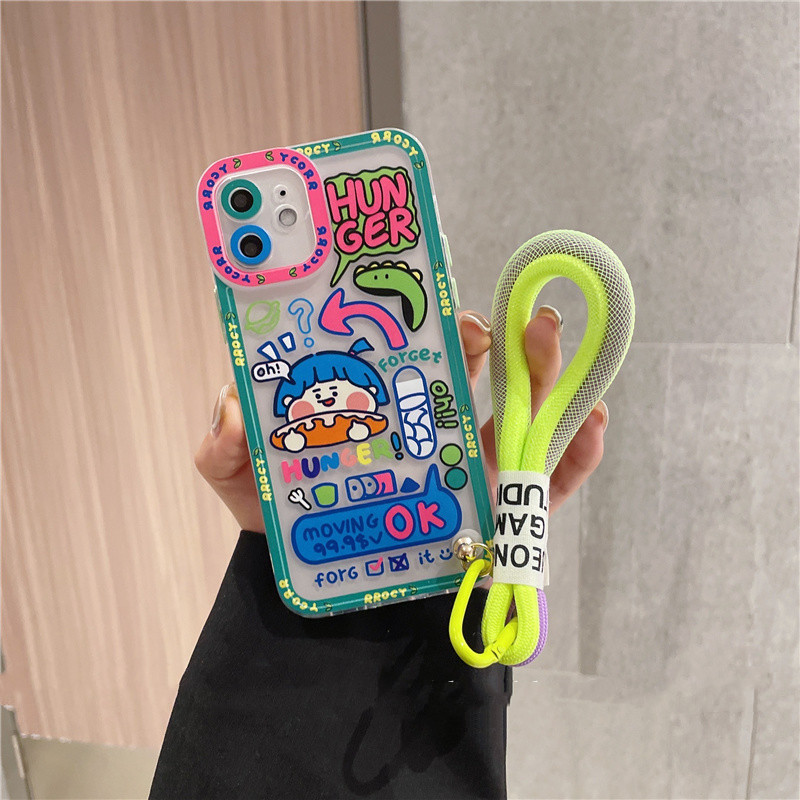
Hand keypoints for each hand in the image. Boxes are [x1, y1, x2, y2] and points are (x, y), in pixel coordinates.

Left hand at [194, 306, 606, 531]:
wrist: (323, 582)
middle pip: (484, 369)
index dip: (438, 318)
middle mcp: (439, 424)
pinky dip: (579, 448)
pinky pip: (551, 479)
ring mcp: (475, 465)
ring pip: (527, 410)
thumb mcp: (241, 478)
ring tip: (550, 340)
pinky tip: (592, 418)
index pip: (421, 349)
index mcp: (388, 403)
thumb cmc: (288, 520)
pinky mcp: (502, 513)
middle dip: (502, 334)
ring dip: (549, 372)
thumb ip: (219, 447)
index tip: (442, 303)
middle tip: (505, 319)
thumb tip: (229, 410)